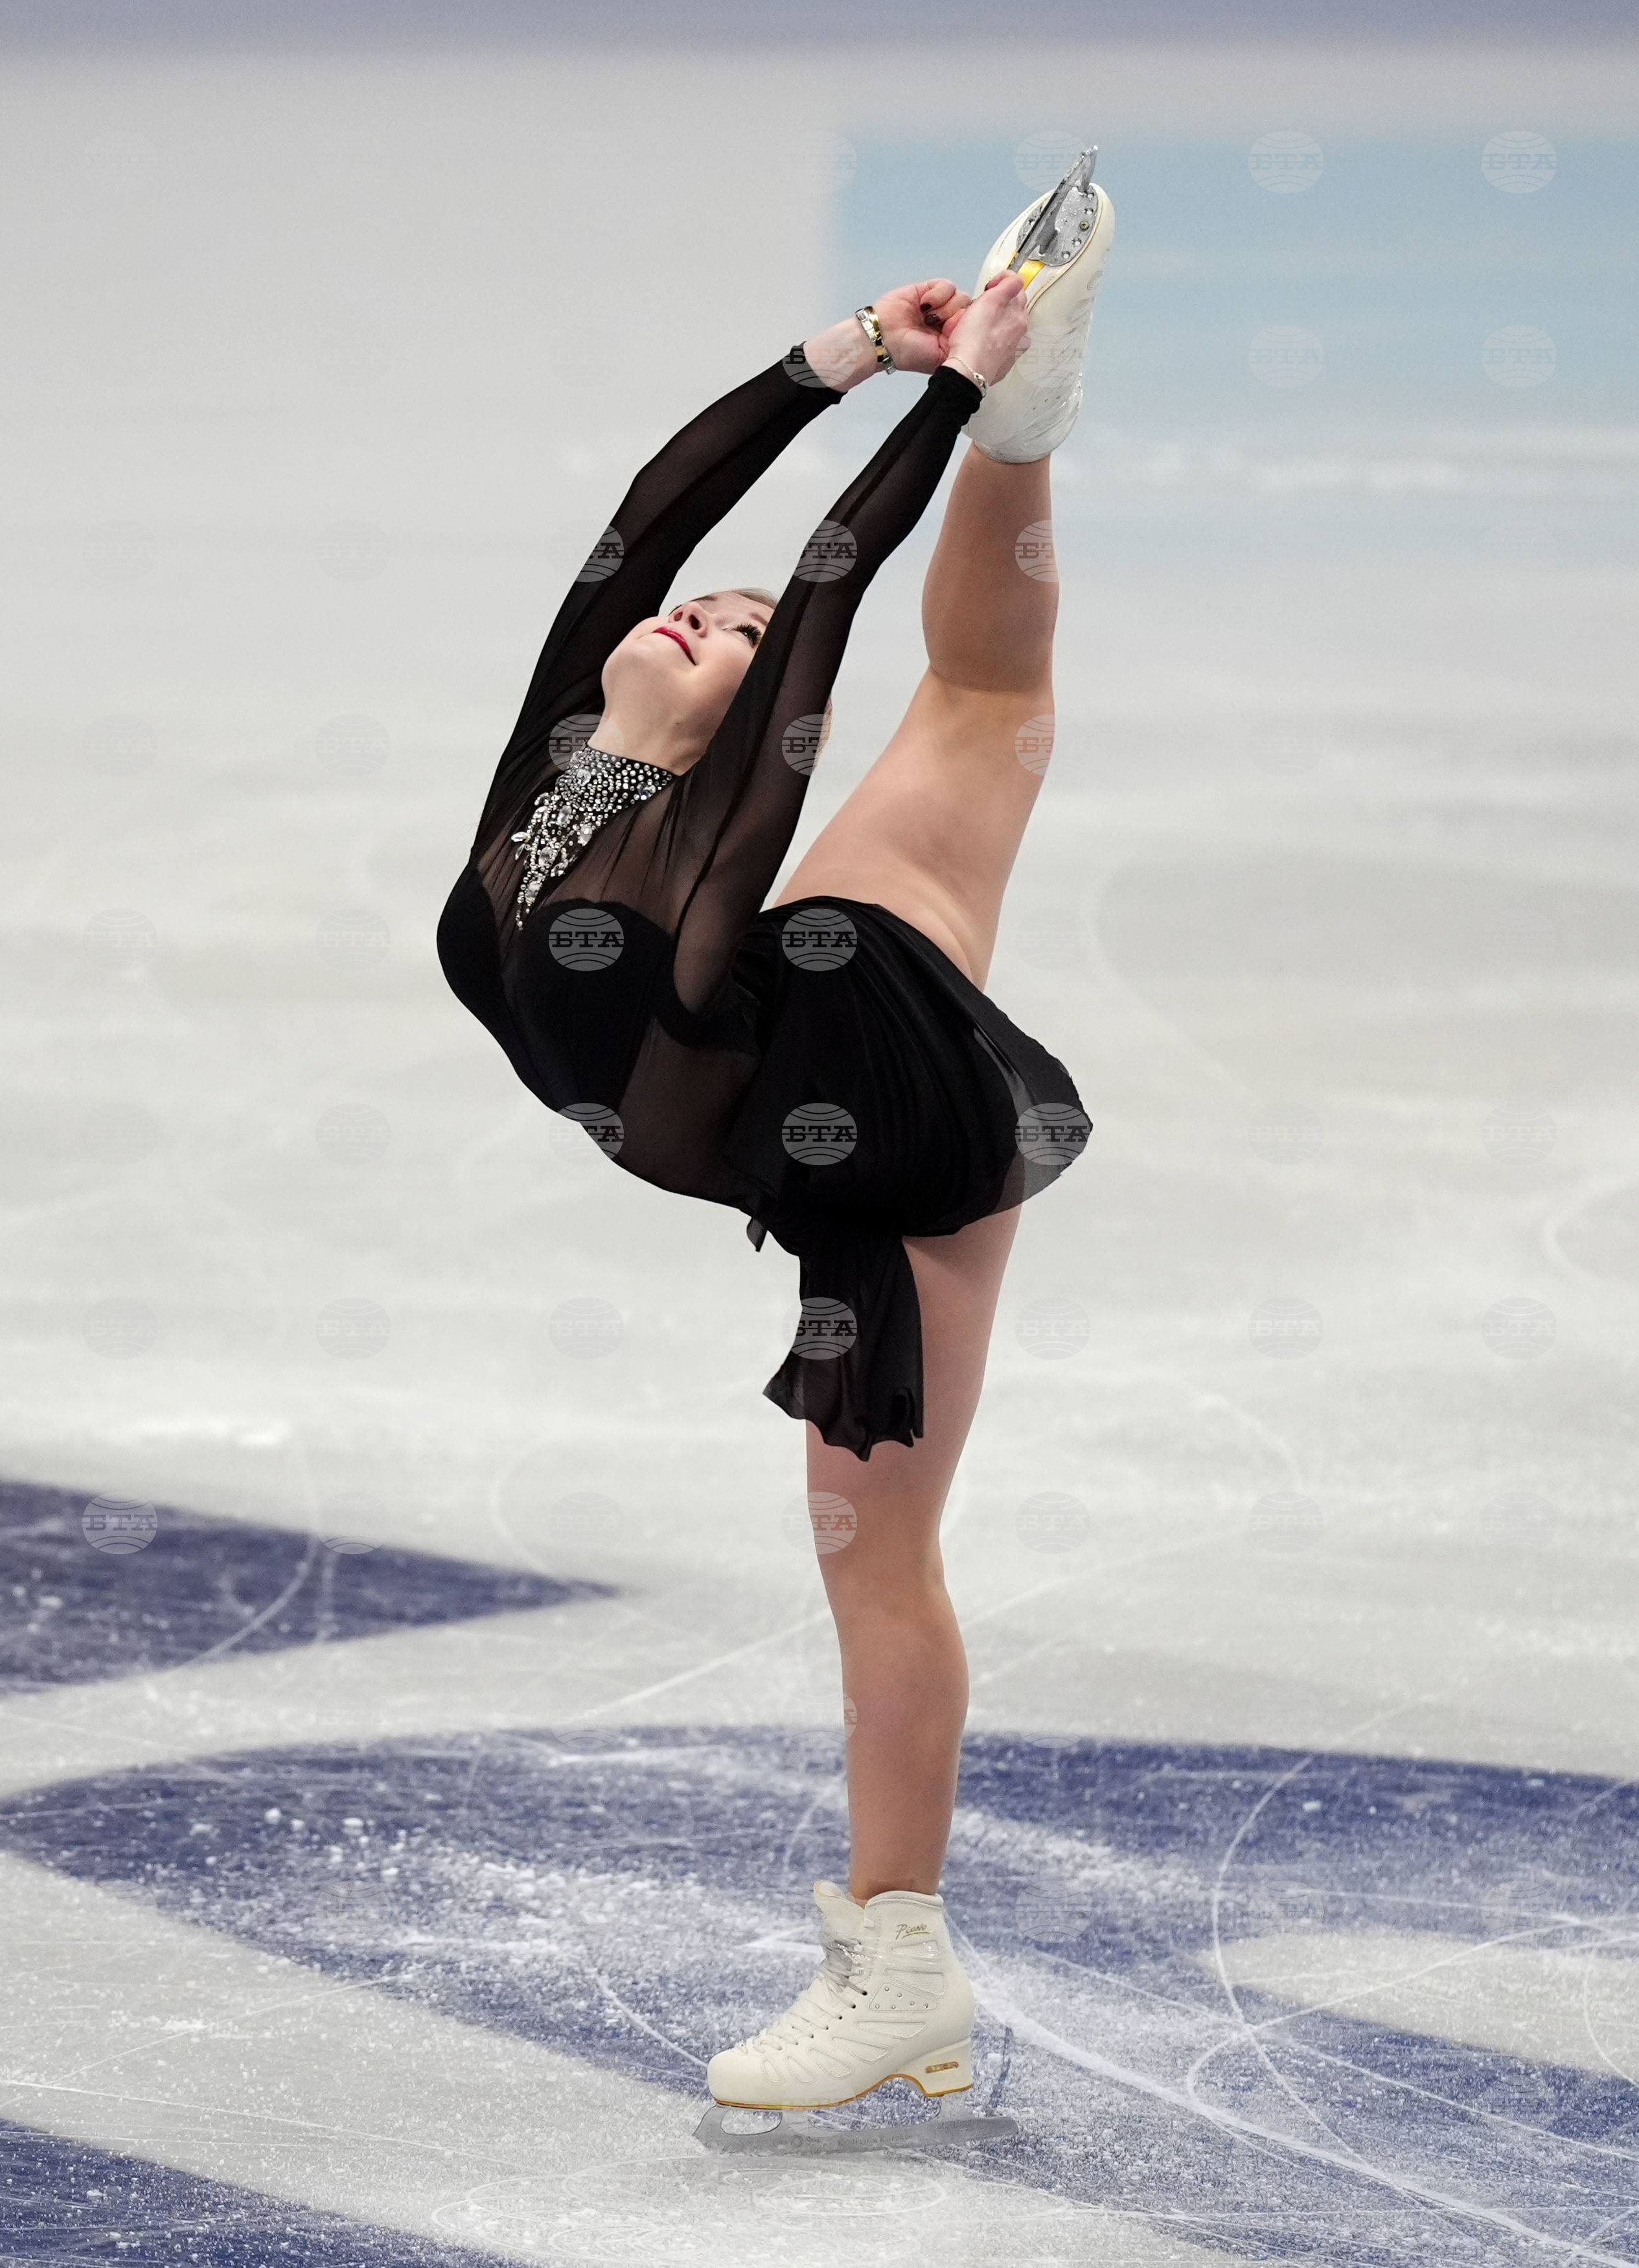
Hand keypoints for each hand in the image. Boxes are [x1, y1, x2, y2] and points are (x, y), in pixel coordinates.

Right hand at [871, 278, 970, 373]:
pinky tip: (924, 306)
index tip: (954, 332)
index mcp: (953, 338)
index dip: (969, 325)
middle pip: (970, 308)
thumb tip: (972, 324)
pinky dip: (937, 295)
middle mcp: (948, 321)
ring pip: (960, 296)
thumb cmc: (909, 353)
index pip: (975, 325)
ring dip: (945, 307)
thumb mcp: (942, 355)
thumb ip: (961, 341)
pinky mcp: (929, 290)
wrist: (884, 340)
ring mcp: (939, 305)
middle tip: (940, 326)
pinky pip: (946, 285)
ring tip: (928, 318)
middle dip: (956, 316)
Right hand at [941, 271, 1029, 388]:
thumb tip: (1016, 278)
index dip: (999, 284)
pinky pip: (1000, 346)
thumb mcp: (991, 299)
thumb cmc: (974, 339)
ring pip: (1006, 328)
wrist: (967, 371)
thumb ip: (1009, 284)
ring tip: (978, 326)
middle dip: (998, 304)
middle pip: (1012, 309)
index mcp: (1019, 316)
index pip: (1016, 289)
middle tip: (980, 308)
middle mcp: (1021, 334)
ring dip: (996, 323)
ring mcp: (1013, 351)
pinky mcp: (1003, 364)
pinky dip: (993, 341)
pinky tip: (981, 343)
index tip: (988, 287)